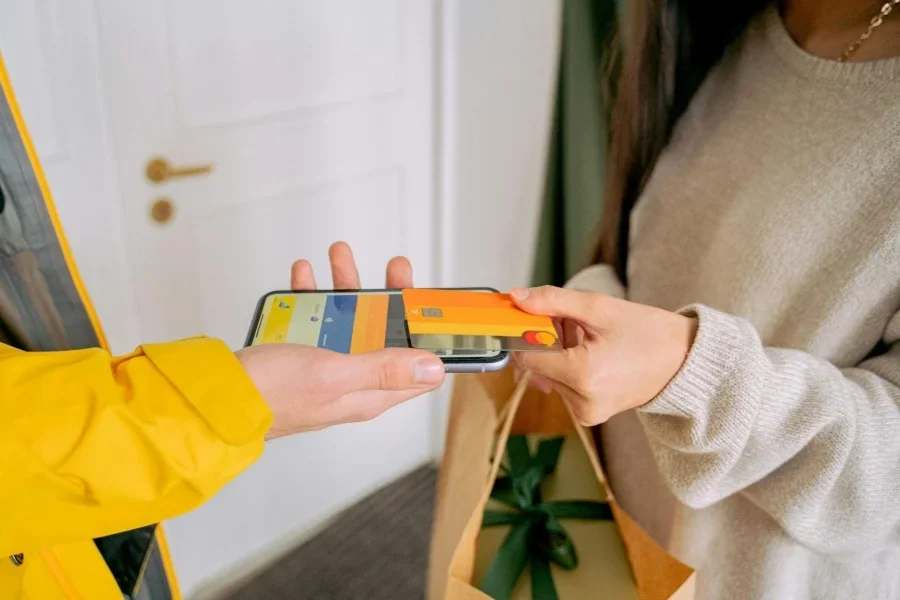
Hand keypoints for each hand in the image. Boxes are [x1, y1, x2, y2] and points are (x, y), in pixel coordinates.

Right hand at [236, 242, 443, 438]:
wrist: (215, 398)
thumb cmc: (272, 394)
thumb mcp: (335, 375)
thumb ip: (384, 369)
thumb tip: (434, 369)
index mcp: (369, 393)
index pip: (417, 368)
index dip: (429, 336)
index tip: (435, 304)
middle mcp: (352, 381)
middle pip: (386, 335)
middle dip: (391, 297)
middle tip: (393, 265)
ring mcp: (326, 367)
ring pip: (349, 322)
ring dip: (347, 287)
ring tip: (338, 255)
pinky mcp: (300, 356)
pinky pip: (315, 321)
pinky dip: (312, 296)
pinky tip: (303, 275)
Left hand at [509, 286, 697, 425]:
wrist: (684, 362)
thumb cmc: (648, 332)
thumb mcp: (599, 308)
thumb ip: (553, 301)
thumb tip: (517, 297)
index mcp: (583, 375)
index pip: (525, 356)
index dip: (521, 332)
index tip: (528, 314)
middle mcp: (581, 401)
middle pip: (536, 365)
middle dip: (544, 340)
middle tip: (570, 321)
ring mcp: (586, 412)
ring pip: (548, 375)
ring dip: (556, 353)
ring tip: (586, 337)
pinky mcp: (589, 414)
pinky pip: (562, 385)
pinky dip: (567, 366)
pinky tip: (590, 353)